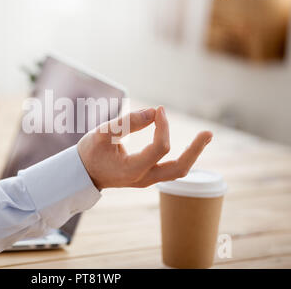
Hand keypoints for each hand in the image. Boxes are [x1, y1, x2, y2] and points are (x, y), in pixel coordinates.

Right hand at [77, 106, 212, 189]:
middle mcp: (143, 178)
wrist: (81, 173)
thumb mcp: (102, 133)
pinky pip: (170, 168)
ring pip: (177, 171)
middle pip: (179, 169)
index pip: (160, 148)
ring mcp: (146, 180)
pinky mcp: (146, 176)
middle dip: (195, 150)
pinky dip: (181, 155)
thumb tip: (154, 112)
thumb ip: (127, 122)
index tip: (158, 110)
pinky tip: (189, 144)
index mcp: (132, 170)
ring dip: (192, 154)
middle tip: (209, 132)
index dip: (163, 126)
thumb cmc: (89, 152)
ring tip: (205, 136)